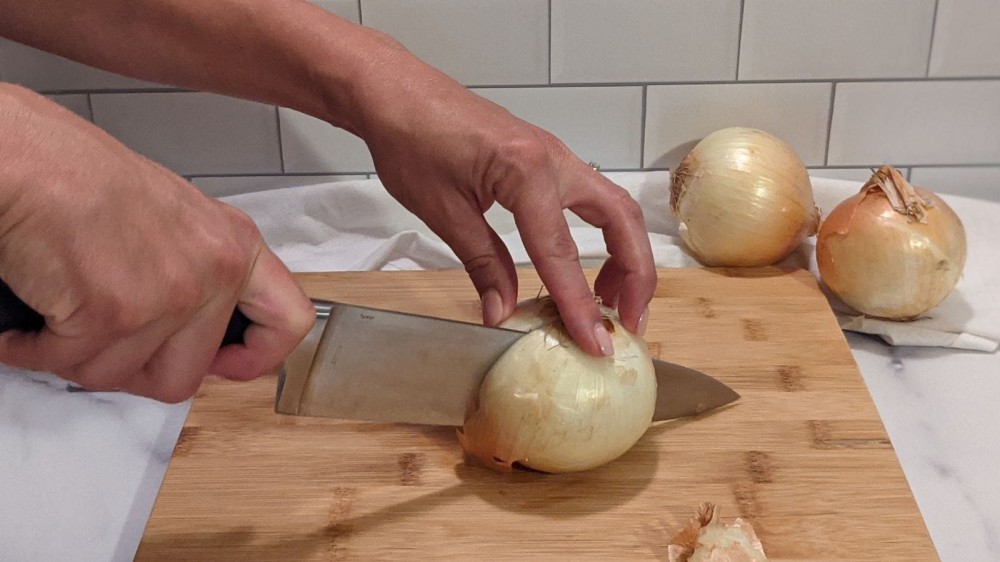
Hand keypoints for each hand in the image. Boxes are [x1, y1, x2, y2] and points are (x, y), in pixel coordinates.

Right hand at [0, 85, 313, 401]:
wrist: (25, 158)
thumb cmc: (80, 175)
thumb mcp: (173, 220)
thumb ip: (197, 273)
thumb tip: (191, 330)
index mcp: (234, 246)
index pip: (288, 321)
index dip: (257, 357)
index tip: (227, 365)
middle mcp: (213, 273)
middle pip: (185, 375)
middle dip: (132, 370)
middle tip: (101, 342)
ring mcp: (168, 297)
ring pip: (119, 375)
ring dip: (76, 356)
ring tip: (57, 314)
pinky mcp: (113, 314)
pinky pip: (70, 364)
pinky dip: (36, 352)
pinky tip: (28, 325)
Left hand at [349, 40, 656, 355]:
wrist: (395, 92)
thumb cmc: (410, 140)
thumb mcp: (443, 212)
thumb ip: (483, 264)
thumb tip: (503, 313)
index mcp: (527, 172)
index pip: (563, 253)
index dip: (581, 305)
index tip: (596, 344)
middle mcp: (554, 160)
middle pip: (620, 221)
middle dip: (635, 275)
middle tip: (627, 324)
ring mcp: (554, 156)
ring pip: (613, 208)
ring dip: (624, 255)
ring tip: (611, 303)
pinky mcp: (545, 158)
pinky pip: (589, 200)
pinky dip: (601, 236)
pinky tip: (581, 266)